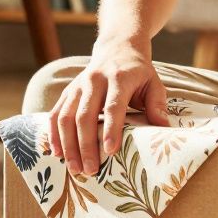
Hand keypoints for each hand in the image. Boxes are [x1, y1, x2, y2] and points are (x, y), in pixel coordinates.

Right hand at [49, 42, 169, 176]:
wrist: (117, 47)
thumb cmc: (138, 72)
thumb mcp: (154, 83)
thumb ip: (157, 104)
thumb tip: (163, 129)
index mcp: (119, 78)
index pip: (113, 106)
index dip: (111, 129)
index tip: (110, 150)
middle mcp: (94, 80)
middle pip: (85, 115)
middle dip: (86, 145)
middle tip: (90, 170)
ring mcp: (78, 86)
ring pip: (66, 116)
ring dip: (68, 144)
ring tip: (74, 168)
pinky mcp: (68, 91)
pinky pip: (55, 113)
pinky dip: (53, 134)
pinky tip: (56, 153)